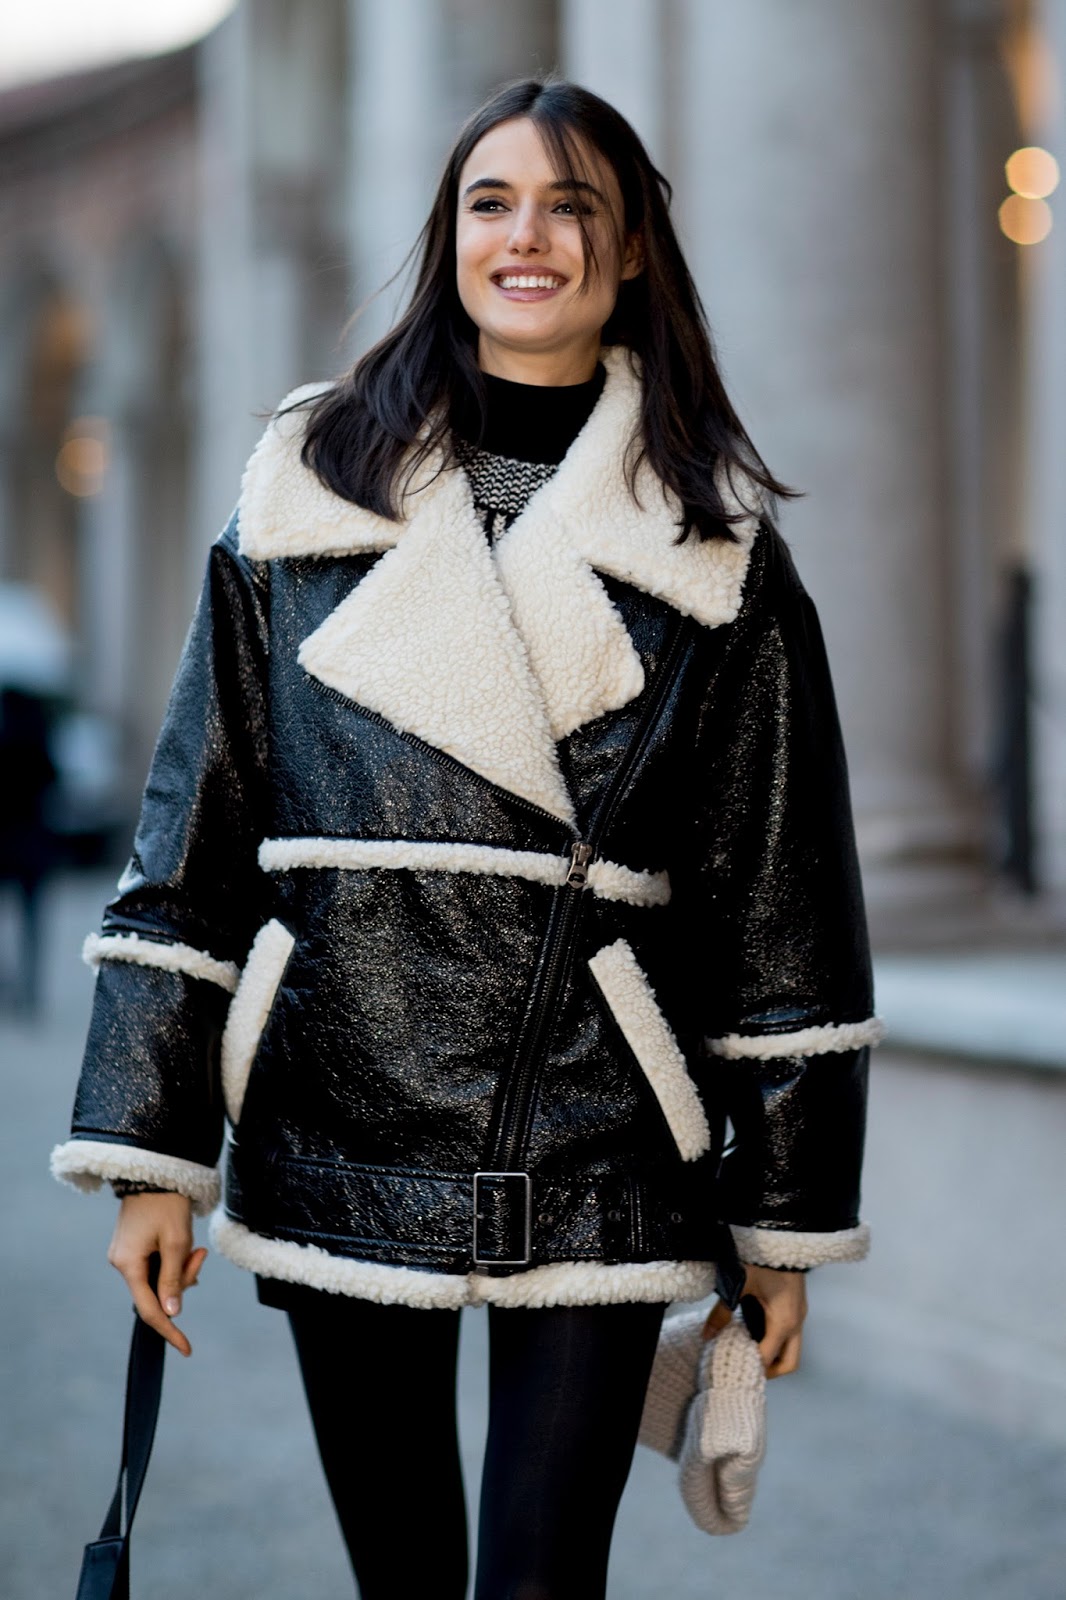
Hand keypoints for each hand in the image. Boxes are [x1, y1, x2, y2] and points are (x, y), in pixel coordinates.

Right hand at [107, 1192, 207, 1356]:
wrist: (156, 1172)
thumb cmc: (167, 1205)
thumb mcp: (176, 1242)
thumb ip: (173, 1279)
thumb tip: (173, 1313)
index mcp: (128, 1265)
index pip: (150, 1309)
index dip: (170, 1330)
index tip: (187, 1349)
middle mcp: (122, 1263)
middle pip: (158, 1292)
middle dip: (183, 1280)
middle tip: (200, 1254)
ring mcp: (126, 1255)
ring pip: (160, 1279)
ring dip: (182, 1268)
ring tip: (195, 1245)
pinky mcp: (134, 1247)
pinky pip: (157, 1266)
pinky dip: (174, 1261)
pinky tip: (187, 1247)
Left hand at [701, 1263, 806, 1377]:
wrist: (784, 1234)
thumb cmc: (763, 1258)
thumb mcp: (739, 1284)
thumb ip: (723, 1312)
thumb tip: (706, 1335)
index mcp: (784, 1322)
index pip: (768, 1357)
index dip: (751, 1366)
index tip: (733, 1369)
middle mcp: (796, 1322)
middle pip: (789, 1362)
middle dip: (769, 1371)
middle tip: (746, 1369)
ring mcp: (799, 1314)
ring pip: (791, 1348)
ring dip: (773, 1355)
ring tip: (747, 1351)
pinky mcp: (797, 1306)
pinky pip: (789, 1334)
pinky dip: (775, 1340)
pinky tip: (754, 1332)